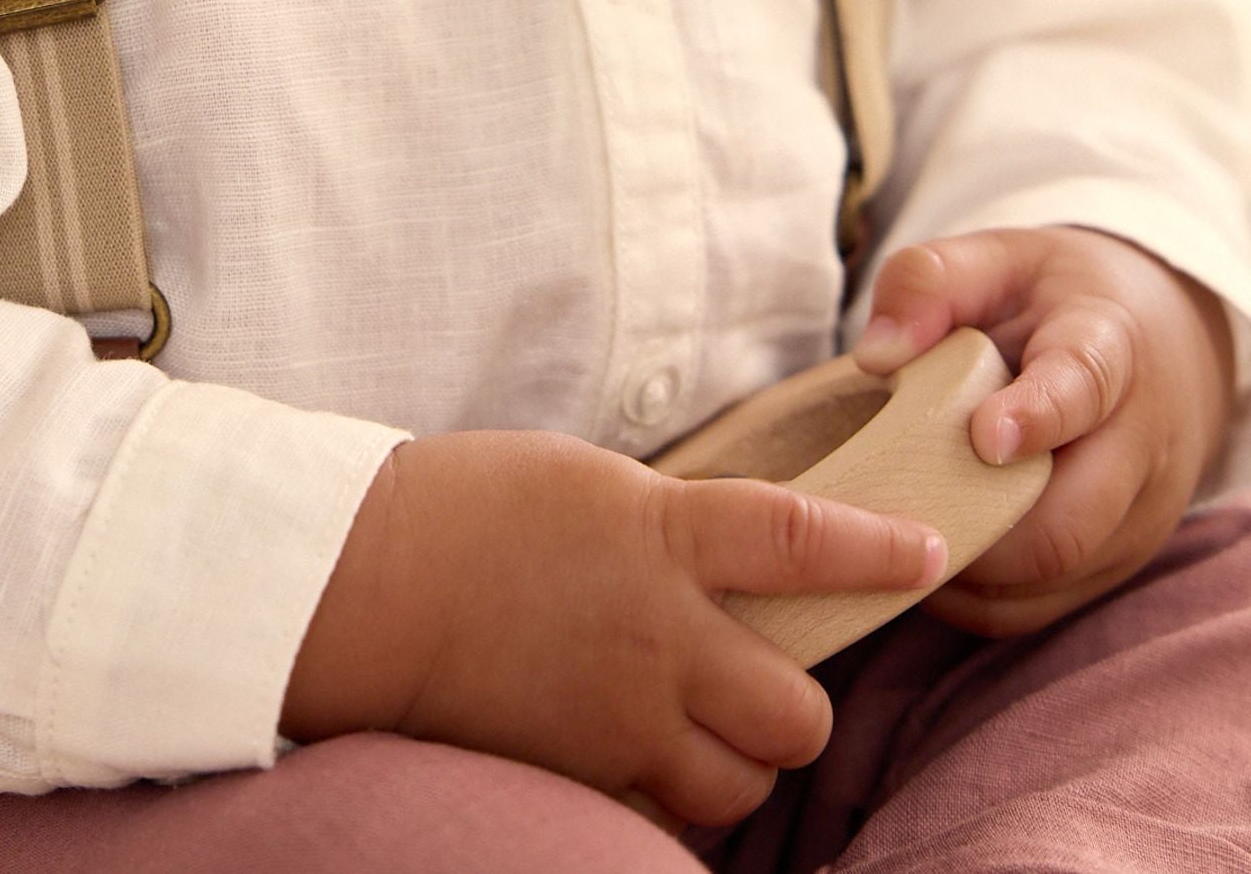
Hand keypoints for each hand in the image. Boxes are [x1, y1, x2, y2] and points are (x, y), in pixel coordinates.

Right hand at [280, 428, 943, 826]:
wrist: (364, 577)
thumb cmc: (467, 504)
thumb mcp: (589, 481)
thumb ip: (670, 525)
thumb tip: (731, 559)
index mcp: (661, 532)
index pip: (802, 542)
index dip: (878, 552)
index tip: (930, 551)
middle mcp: (659, 633)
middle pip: (796, 710)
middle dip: (795, 706)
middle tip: (763, 679)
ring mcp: (621, 716)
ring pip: (742, 780)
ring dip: (738, 759)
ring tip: (701, 724)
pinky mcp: (580, 771)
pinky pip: (661, 812)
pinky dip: (665, 794)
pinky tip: (636, 756)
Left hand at [855, 226, 1234, 635]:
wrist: (1155, 346)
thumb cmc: (1056, 300)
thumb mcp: (998, 257)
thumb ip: (931, 283)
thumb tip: (875, 355)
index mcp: (1109, 347)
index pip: (1084, 386)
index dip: (1038, 415)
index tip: (984, 435)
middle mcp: (1139, 445)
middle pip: (1069, 521)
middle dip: (974, 526)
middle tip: (888, 506)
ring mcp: (1137, 517)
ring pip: (1052, 578)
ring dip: (966, 569)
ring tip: (892, 531)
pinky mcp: (1118, 563)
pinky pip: (1042, 607)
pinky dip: (976, 598)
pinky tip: (922, 558)